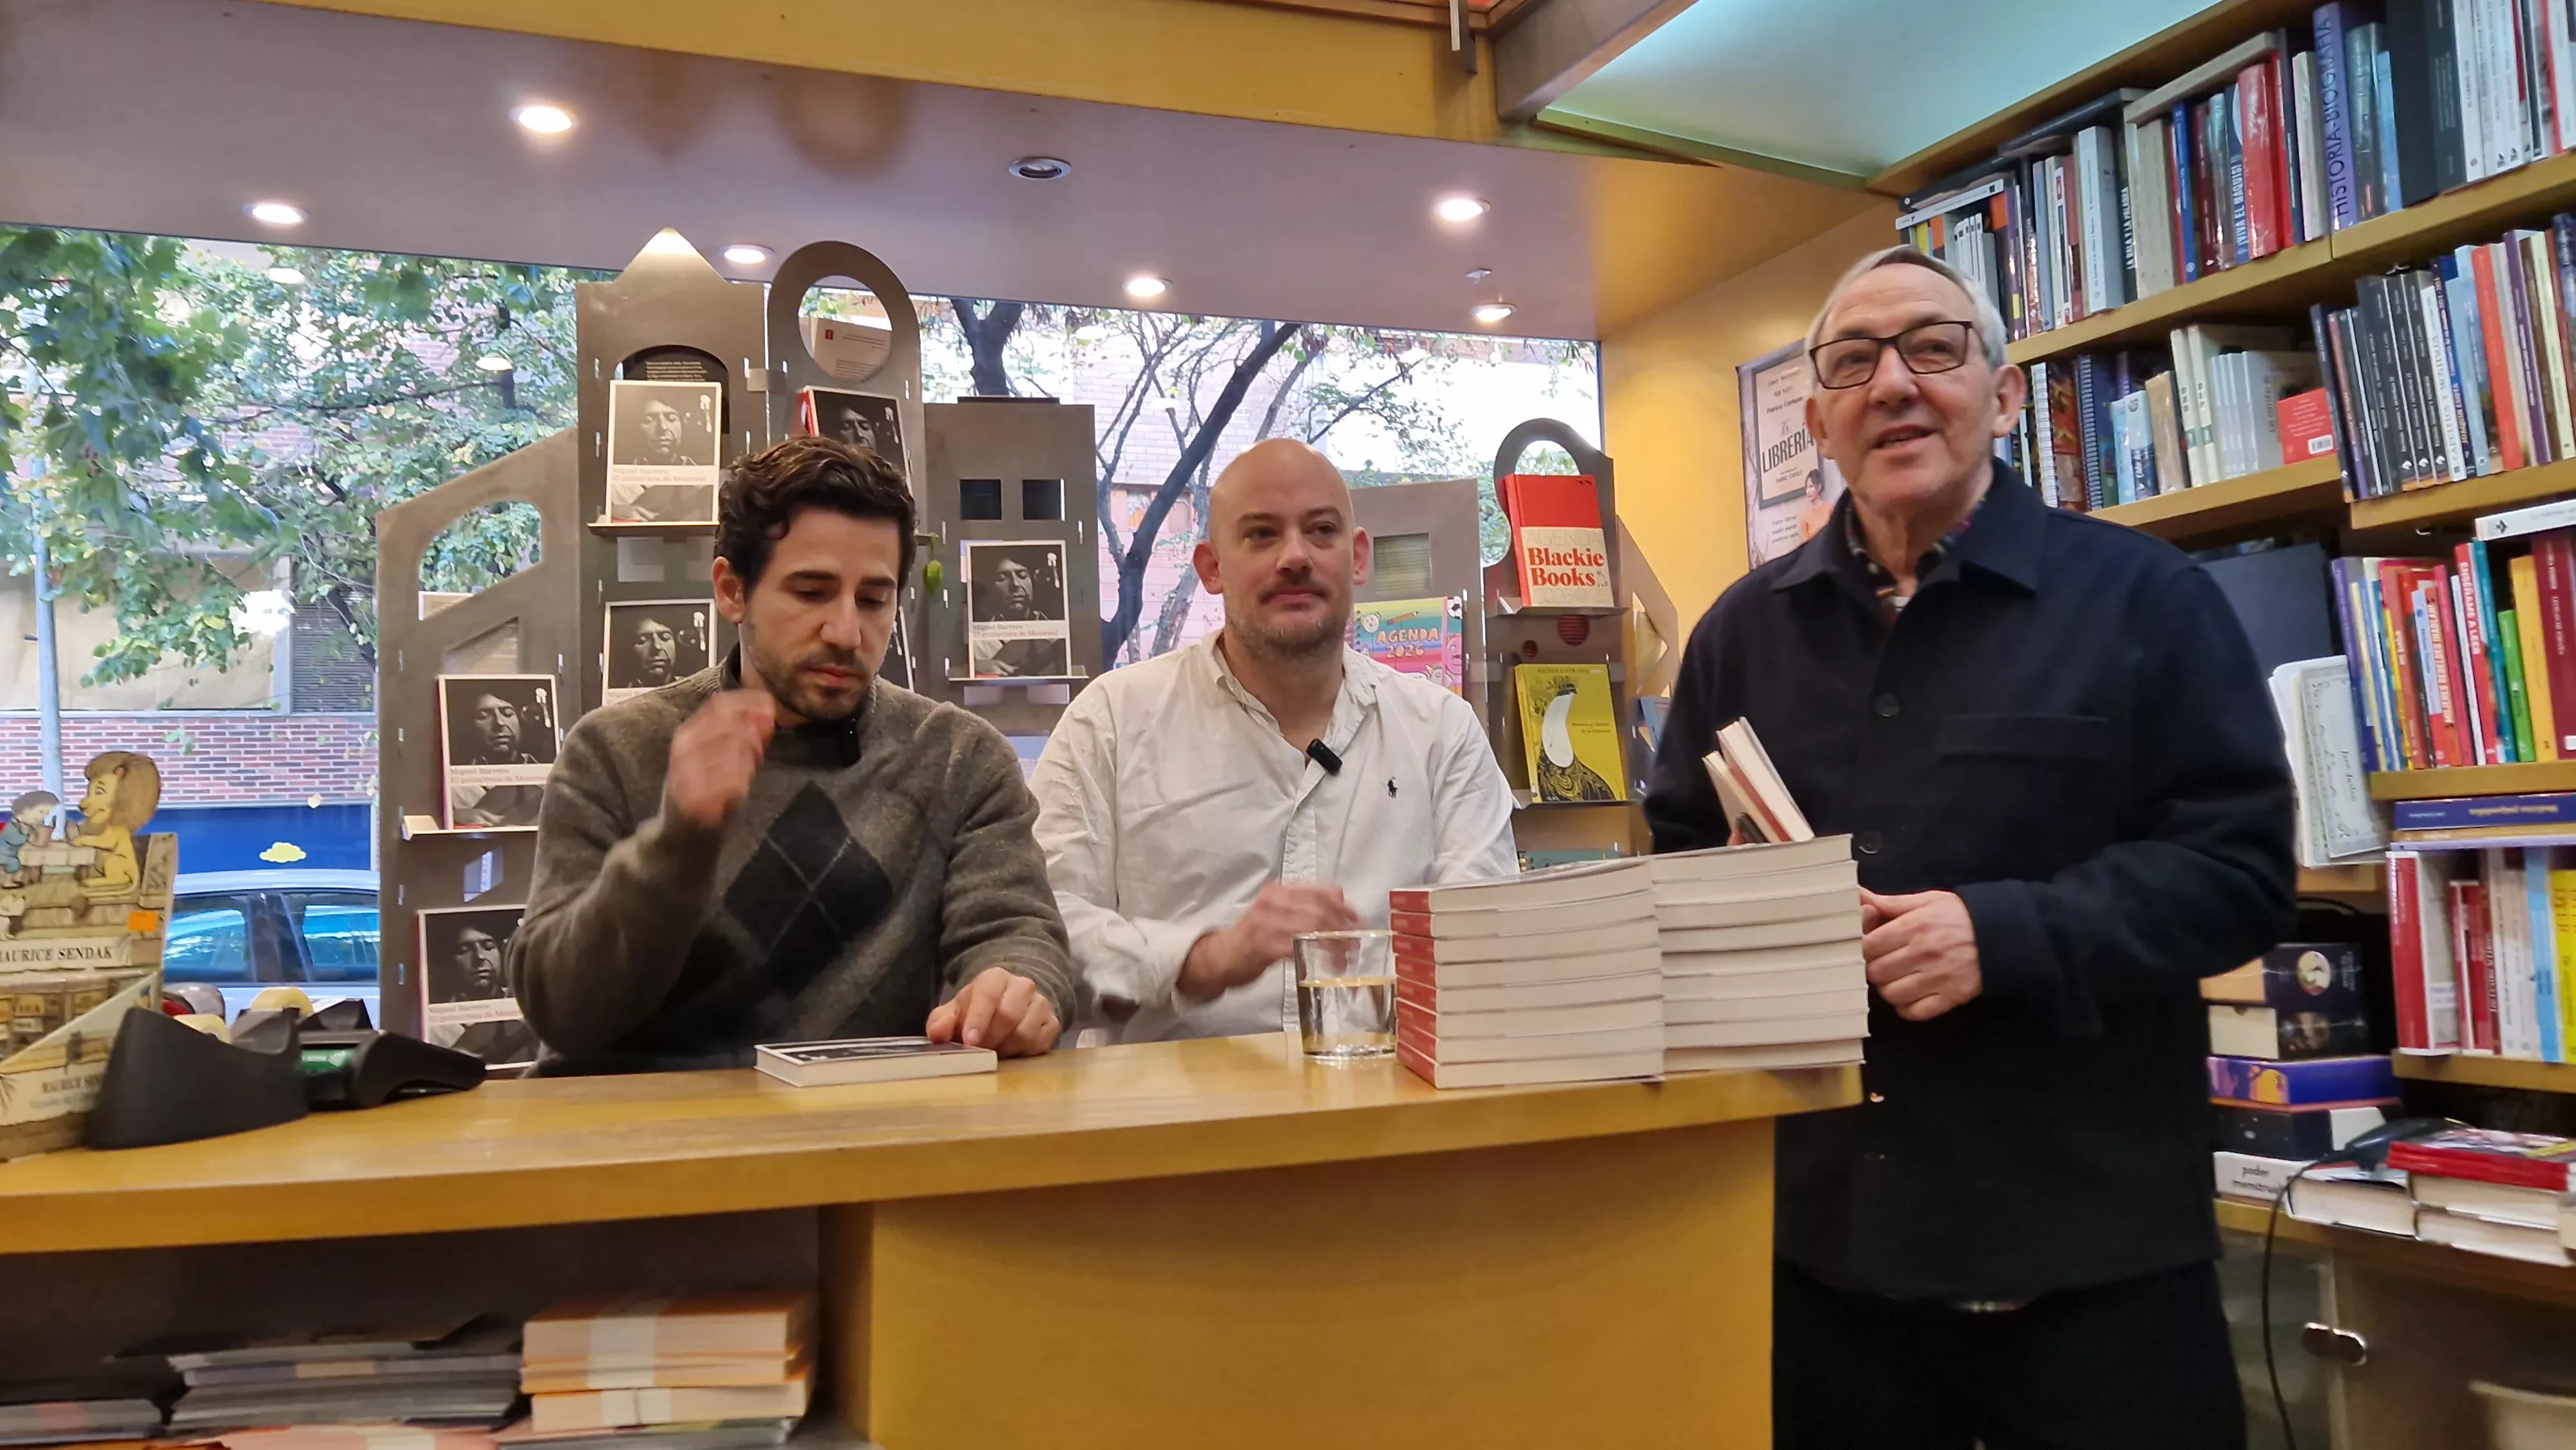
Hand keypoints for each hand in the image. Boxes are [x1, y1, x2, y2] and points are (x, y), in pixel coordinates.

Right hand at [666, 689, 775, 828]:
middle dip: (754, 739)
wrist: (680, 836)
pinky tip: (737, 794)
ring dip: (748, 764)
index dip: (749, 703)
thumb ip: (745, 734)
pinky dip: (742, 786)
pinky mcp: (693, 800)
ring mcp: (685, 773)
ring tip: (743, 777)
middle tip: (757, 758)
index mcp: (687, 734)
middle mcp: (683, 749)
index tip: (771, 708)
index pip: (719, 705)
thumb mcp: (722, 757)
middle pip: (730, 727)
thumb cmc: (706, 792)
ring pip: (734, 751)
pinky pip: (732, 783)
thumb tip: (769, 710)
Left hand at [927, 966, 1060, 1055]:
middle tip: (979, 1053)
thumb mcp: (955, 1012)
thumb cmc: (977, 1011)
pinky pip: (1040, 1043)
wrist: (1006, 1007)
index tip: (970, 1041)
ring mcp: (1041, 1004)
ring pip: (1025, 1032)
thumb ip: (942, 1022)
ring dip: (1006, 1049)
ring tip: (994, 1053)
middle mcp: (1022, 986)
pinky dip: (1023, 1053)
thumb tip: (937, 1035)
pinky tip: (1012, 1052)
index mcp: (995, 978)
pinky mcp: (1052, 1023)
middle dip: (991, 1039)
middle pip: (1009, 1016)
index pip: (988, 995)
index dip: (978, 1019)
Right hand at [1177, 883, 1360, 999]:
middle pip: (1318, 911)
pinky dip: (1319, 957)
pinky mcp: (1263, 946)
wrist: (1220, 956)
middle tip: (1354, 944)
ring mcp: (1266, 923)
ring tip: (1346, 957)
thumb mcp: (1279, 913)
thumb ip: (1306, 904)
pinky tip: (1330, 965)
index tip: (1357, 919)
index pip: (1318, 892)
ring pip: (1311, 929)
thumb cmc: (1254, 935)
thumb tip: (1340, 896)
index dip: (1341, 906)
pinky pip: (1299, 948)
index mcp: (1278, 891)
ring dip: (1334, 945)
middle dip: (1341, 928)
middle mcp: (1272, 902)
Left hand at [1860, 889, 1980, 1021]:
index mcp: (1915, 926)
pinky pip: (1914, 1012)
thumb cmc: (1960, 916)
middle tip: (1886, 962)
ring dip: (1890, 988)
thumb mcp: (1926, 901)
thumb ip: (1889, 903)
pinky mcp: (1951, 997)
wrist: (2004, 934)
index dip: (1864, 948)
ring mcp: (1938, 978)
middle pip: (1876, 972)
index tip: (1872, 947)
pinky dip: (1907, 1007)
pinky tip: (1911, 995)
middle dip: (1876, 968)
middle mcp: (1924, 953)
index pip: (1868, 946)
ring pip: (1891, 995)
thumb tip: (1858, 897)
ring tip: (1899, 978)